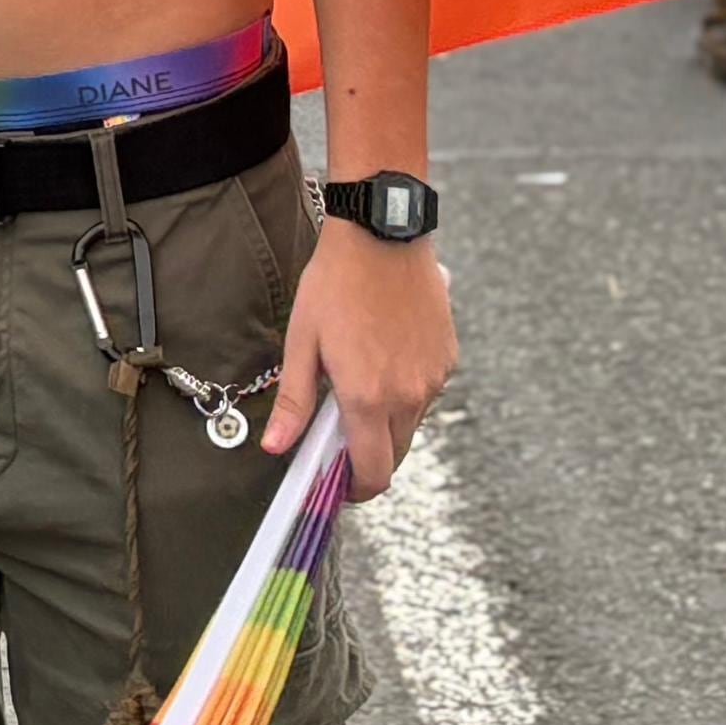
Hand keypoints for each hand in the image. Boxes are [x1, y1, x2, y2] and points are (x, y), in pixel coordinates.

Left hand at [270, 221, 454, 497]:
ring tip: (356, 384)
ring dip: (385, 423)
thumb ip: (294, 400)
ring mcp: (433, 379)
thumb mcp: (301, 340)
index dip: (355, 488)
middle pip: (393, 456)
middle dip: (366, 457)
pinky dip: (405, 394)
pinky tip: (382, 360)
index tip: (337, 483)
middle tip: (336, 434)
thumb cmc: (335, 284)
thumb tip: (277, 448)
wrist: (382, 235)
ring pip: (410, 426)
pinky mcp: (448, 361)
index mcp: (368, 397)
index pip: (372, 472)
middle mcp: (408, 396)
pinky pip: (426, 395)